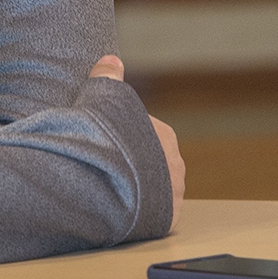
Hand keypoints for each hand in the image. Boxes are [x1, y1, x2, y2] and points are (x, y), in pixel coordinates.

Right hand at [89, 55, 184, 229]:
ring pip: (154, 189)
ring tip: (109, 189)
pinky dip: (139, 212)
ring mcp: (173, 194)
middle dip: (131, 164)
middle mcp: (175, 164)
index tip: (103, 142)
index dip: (121, 137)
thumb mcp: (102, 98)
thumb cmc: (106, 138)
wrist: (111, 181)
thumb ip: (107, 78)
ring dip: (136, 189)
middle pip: (151, 161)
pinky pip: (152, 214)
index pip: (144, 133)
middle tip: (103, 165)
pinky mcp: (166, 219)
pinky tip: (120, 209)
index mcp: (164, 135)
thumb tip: (111, 58)